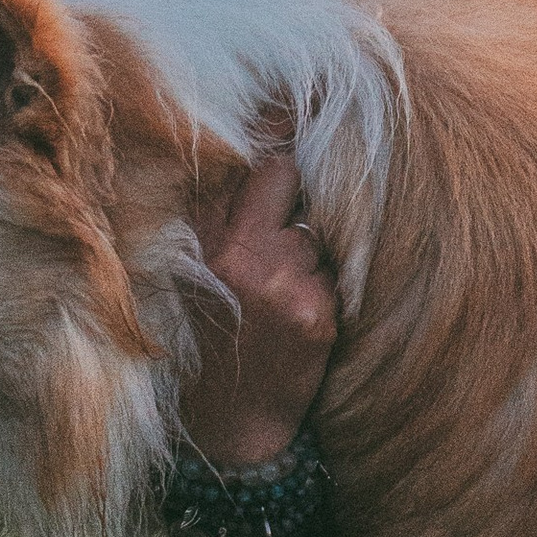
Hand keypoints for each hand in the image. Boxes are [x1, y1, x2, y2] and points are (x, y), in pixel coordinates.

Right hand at [179, 150, 336, 470]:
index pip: (235, 160)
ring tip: (287, 293)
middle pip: (284, 172)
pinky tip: (305, 320)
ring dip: (313, 255)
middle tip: (293, 217)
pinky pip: (339, 273)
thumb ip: (219, 219)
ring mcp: (278, 280)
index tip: (287, 109)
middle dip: (298, 183)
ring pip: (318, 230)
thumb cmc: (217, 340)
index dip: (267, 129)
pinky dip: (330, 290)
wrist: (231, 427)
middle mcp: (235, 252)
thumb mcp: (197, 275)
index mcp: (199, 240)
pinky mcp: (315, 311)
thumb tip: (264, 152)